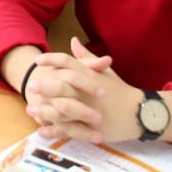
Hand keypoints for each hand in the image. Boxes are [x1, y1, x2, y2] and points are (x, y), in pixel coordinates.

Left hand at [25, 37, 142, 144]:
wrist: (140, 112)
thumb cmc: (121, 91)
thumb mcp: (105, 71)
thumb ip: (86, 58)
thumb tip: (72, 40)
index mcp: (91, 76)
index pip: (68, 62)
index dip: (51, 60)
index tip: (37, 61)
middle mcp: (88, 92)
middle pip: (61, 85)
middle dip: (44, 86)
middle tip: (30, 87)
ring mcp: (89, 110)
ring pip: (61, 110)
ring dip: (44, 111)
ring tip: (31, 110)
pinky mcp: (91, 128)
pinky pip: (69, 130)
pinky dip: (54, 130)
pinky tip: (42, 130)